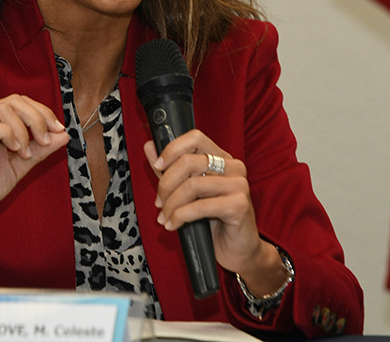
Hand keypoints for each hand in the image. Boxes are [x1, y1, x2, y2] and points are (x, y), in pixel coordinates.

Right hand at [0, 94, 68, 230]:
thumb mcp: (21, 166)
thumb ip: (41, 150)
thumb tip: (64, 134)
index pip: (21, 102)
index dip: (43, 112)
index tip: (58, 130)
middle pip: (15, 100)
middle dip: (37, 117)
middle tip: (45, 140)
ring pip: (3, 109)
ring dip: (23, 130)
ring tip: (26, 153)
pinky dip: (8, 134)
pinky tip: (14, 150)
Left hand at [144, 132, 287, 295]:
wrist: (237, 251)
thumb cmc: (214, 221)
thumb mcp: (187, 192)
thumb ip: (170, 169)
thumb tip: (149, 146)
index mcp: (222, 158)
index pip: (195, 138)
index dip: (172, 149)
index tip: (158, 166)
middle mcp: (234, 167)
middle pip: (189, 161)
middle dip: (166, 184)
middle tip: (159, 202)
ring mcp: (239, 185)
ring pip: (192, 185)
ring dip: (171, 204)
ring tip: (165, 217)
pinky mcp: (240, 205)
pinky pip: (200, 206)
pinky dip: (181, 216)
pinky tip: (174, 225)